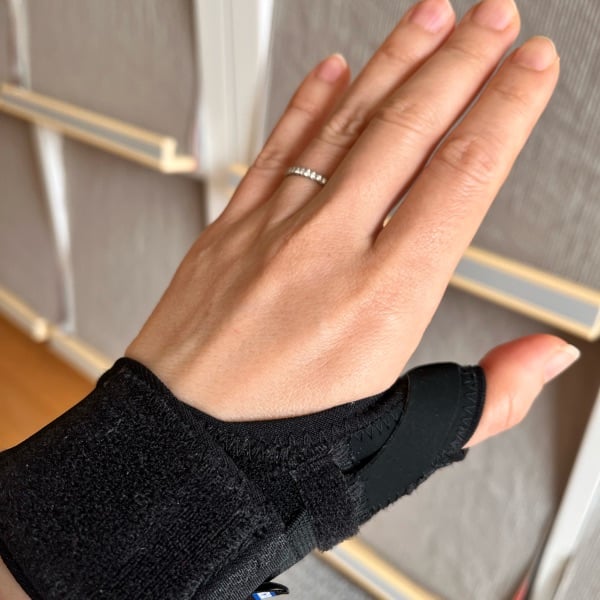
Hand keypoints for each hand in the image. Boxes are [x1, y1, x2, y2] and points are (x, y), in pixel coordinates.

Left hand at [125, 0, 571, 445]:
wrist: (177, 453)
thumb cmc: (278, 454)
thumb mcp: (399, 441)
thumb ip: (484, 398)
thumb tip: (545, 359)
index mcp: (380, 302)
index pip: (463, 177)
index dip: (507, 110)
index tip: (531, 69)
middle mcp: (325, 253)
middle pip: (409, 131)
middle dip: (462, 62)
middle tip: (496, 17)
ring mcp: (271, 234)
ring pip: (344, 124)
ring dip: (394, 62)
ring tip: (430, 18)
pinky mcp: (228, 233)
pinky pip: (276, 151)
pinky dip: (307, 104)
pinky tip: (332, 71)